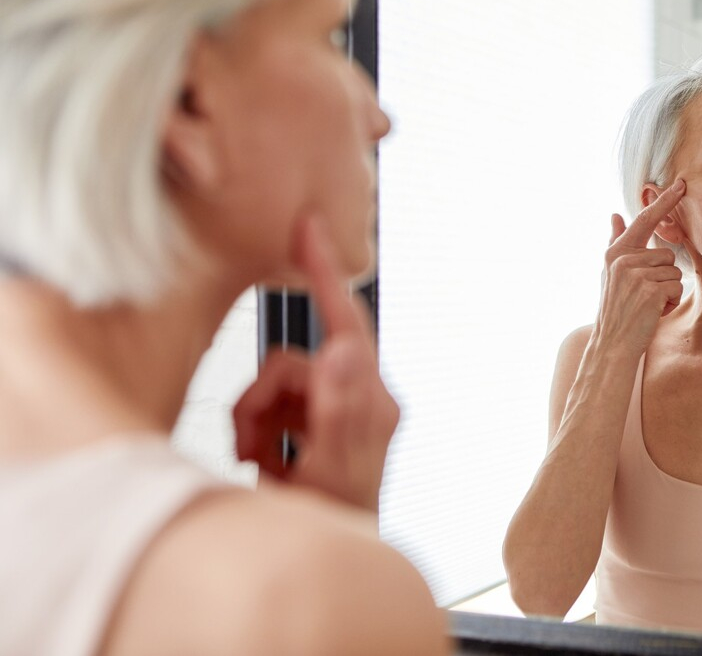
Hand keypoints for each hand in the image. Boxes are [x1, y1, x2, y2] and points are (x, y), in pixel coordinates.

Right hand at [234, 217, 398, 512]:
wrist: (326, 553)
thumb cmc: (338, 522)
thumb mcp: (335, 470)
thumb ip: (340, 410)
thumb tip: (343, 349)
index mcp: (372, 398)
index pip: (346, 323)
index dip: (324, 272)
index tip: (307, 226)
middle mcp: (357, 394)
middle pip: (291, 362)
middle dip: (261, 399)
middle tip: (251, 447)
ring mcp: (333, 407)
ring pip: (273, 384)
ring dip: (254, 423)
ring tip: (261, 465)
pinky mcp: (312, 420)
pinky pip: (269, 406)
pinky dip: (257, 434)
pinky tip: (267, 466)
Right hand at [594, 179, 685, 354]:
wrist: (612, 343)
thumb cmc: (615, 309)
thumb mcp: (610, 273)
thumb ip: (616, 242)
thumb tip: (615, 215)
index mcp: (615, 252)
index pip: (644, 220)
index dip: (664, 202)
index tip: (682, 185)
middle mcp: (623, 259)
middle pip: (667, 254)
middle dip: (663, 276)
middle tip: (643, 296)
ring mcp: (635, 274)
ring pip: (674, 272)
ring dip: (668, 291)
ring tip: (647, 305)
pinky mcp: (649, 289)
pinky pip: (677, 287)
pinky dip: (670, 303)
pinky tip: (653, 312)